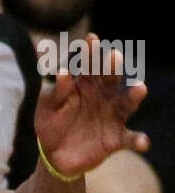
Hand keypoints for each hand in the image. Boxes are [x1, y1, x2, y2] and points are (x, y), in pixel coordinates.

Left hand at [34, 36, 147, 178]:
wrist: (52, 154)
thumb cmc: (51, 122)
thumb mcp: (49, 106)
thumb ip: (57, 91)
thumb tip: (62, 72)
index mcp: (86, 85)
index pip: (89, 65)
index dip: (91, 52)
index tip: (91, 39)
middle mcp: (104, 97)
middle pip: (112, 80)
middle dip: (113, 68)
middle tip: (115, 56)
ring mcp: (112, 117)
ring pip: (127, 104)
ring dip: (134, 95)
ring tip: (139, 88)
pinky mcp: (116, 139)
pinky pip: (130, 139)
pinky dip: (138, 140)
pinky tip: (143, 142)